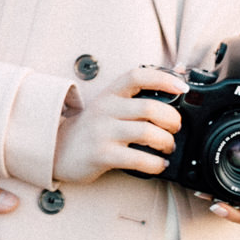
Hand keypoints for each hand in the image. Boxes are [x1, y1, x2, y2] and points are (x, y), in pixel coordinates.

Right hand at [52, 67, 184, 185]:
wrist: (57, 149)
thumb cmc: (91, 128)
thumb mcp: (109, 105)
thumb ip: (136, 94)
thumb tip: (177, 75)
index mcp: (110, 94)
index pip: (137, 76)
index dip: (163, 78)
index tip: (182, 87)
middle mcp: (106, 109)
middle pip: (149, 107)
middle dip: (172, 119)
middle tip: (176, 128)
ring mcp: (103, 132)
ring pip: (147, 132)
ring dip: (167, 142)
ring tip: (168, 147)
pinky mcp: (102, 155)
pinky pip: (138, 159)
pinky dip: (156, 163)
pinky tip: (159, 164)